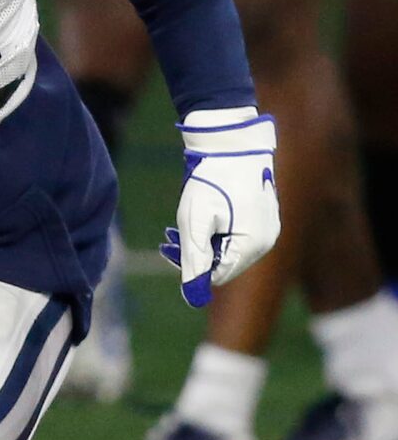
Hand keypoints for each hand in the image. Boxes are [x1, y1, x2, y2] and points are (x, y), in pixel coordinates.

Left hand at [159, 108, 278, 306]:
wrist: (232, 143)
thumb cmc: (211, 179)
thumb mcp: (194, 222)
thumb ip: (194, 260)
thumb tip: (192, 297)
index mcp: (252, 245)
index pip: (217, 276)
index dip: (192, 268)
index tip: (171, 248)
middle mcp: (267, 241)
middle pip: (224, 264)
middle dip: (195, 255)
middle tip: (170, 238)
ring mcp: (269, 228)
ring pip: (228, 250)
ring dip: (202, 243)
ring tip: (179, 226)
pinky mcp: (264, 217)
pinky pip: (238, 236)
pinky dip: (216, 232)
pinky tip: (201, 217)